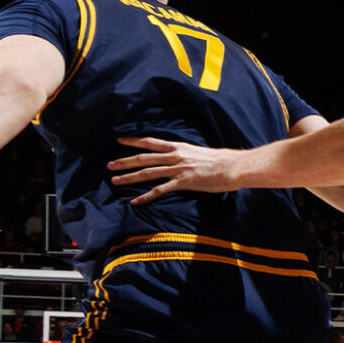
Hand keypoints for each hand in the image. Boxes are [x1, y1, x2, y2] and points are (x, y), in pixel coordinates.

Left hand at [107, 137, 245, 204]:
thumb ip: (187, 155)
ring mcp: (178, 169)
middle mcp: (176, 156)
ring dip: (129, 177)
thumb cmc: (222, 160)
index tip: (119, 140)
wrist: (234, 167)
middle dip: (125, 161)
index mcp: (179, 147)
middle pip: (144, 157)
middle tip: (109, 165)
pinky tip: (135, 201)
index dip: (134, 141)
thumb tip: (182, 158)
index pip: (151, 142)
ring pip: (148, 172)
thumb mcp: (200, 152)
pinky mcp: (183, 182)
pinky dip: (146, 196)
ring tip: (115, 181)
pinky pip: (160, 190)